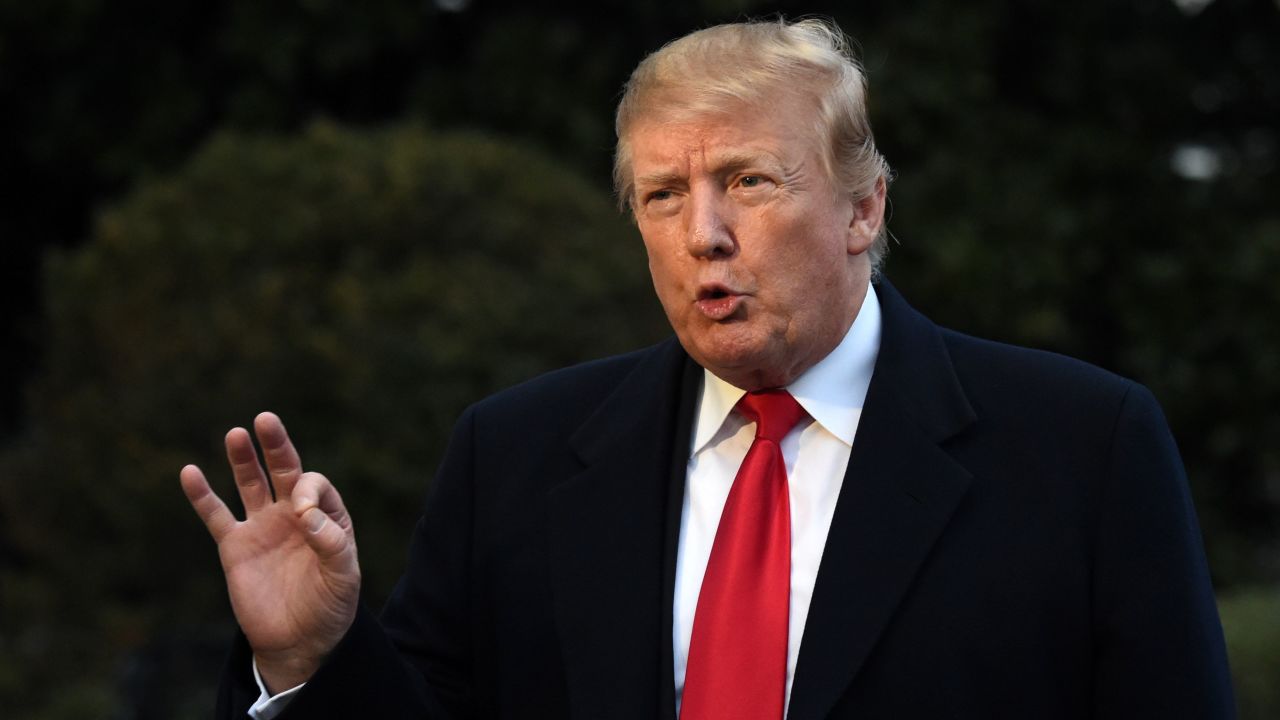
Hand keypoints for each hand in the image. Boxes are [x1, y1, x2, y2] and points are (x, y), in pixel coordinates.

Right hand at [180, 412, 360, 692]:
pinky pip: (216, 515)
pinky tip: (190, 472)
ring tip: (236, 434)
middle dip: (276, 446)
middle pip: (283, 470)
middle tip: (265, 419)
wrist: (299, 642)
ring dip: (243, 459)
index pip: (312, 485)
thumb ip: (332, 543)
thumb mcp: (344, 576)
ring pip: (250, 484)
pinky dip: (202, 495)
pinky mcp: (235, 546)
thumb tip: (305, 514)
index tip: (301, 516)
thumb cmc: (330, 607)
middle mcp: (293, 515)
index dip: (306, 491)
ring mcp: (262, 527)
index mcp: (326, 516)